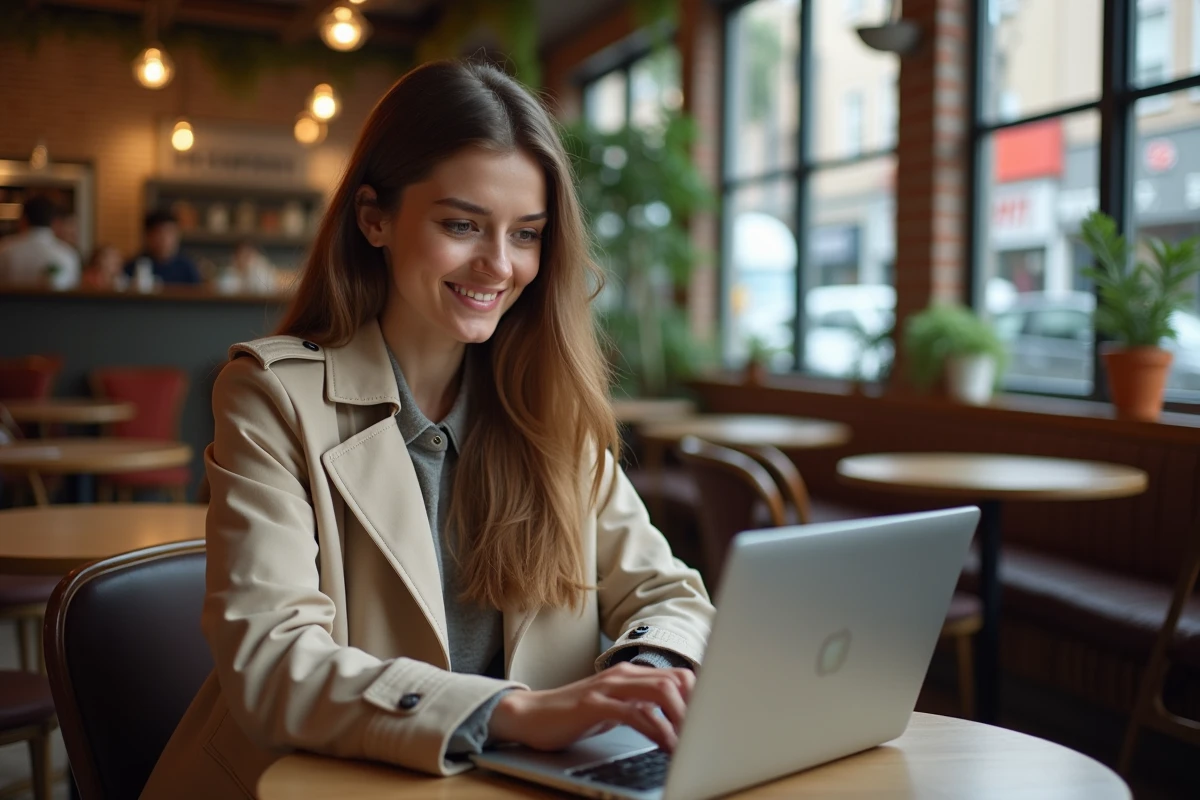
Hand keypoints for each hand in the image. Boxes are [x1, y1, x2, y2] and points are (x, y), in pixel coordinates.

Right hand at [489, 661, 695, 752]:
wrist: (529, 715)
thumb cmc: (573, 715)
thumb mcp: (614, 708)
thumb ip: (642, 707)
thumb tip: (677, 721)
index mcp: (630, 674)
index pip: (678, 676)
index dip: (700, 698)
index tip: (712, 722)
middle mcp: (622, 675)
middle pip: (675, 681)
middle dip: (697, 709)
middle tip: (705, 736)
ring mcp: (608, 688)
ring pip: (660, 692)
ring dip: (682, 719)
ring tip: (691, 744)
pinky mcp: (594, 705)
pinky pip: (635, 713)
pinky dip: (657, 730)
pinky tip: (666, 746)